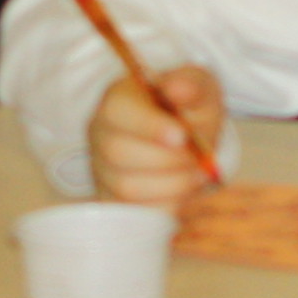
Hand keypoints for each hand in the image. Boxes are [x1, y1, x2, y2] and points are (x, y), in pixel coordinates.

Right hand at [83, 64, 225, 206]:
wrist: (186, 131)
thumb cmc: (187, 107)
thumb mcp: (197, 86)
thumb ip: (190, 85)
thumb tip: (176, 89)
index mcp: (116, 101)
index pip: (118, 113)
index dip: (149, 127)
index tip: (182, 136)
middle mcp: (100, 136)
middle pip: (119, 153)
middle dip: (166, 160)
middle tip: (197, 159)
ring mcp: (102, 171)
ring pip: (126, 188)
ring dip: (170, 184)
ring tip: (196, 174)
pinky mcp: (113, 201)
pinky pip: (135, 213)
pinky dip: (166, 205)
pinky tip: (185, 191)